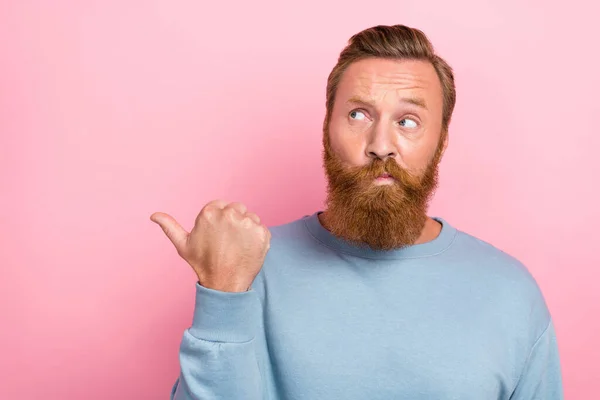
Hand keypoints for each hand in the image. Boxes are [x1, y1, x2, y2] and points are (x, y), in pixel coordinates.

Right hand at [150, 200, 270, 291]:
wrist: (224, 284)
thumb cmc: (203, 264)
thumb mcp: (183, 245)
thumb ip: (170, 227)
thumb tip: (154, 215)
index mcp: (209, 212)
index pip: (222, 205)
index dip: (221, 221)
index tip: (219, 235)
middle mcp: (229, 213)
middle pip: (237, 208)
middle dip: (235, 221)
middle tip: (228, 242)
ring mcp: (247, 222)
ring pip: (251, 217)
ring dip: (247, 229)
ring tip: (237, 246)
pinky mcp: (262, 232)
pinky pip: (262, 228)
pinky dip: (258, 238)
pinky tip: (248, 250)